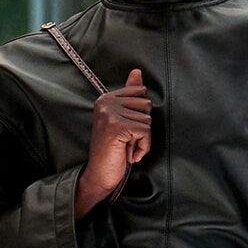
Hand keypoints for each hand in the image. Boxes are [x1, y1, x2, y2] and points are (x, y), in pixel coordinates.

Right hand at [74, 69, 151, 215]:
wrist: (100, 176)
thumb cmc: (114, 151)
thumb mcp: (123, 121)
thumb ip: (130, 97)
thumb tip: (137, 72)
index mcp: (106, 98)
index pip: (141, 92)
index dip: (141, 115)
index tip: (127, 131)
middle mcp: (106, 102)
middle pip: (147, 105)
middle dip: (142, 127)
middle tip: (125, 141)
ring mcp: (110, 113)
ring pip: (148, 120)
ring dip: (142, 140)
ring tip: (125, 147)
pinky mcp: (116, 126)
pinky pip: (146, 132)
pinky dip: (143, 147)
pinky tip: (130, 155)